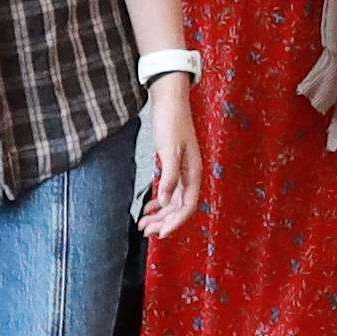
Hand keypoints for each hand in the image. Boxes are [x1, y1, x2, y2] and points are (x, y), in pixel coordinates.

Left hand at [136, 80, 205, 237]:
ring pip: (172, 202)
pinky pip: (168, 191)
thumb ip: (169, 177)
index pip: (187, 207)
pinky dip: (158, 202)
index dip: (175, 223)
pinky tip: (147, 207)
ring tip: (143, 224)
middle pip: (179, 208)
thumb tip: (164, 203)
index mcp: (193, 173)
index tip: (159, 235)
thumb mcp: (169, 150)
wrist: (169, 100)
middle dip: (163, 222)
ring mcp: (182, 171)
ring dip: (159, 215)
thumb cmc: (171, 122)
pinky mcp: (173, 166)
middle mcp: (190, 175)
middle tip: (145, 231)